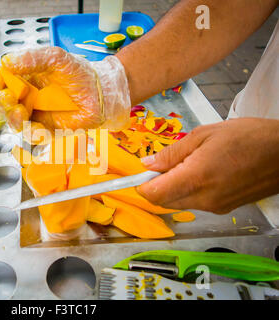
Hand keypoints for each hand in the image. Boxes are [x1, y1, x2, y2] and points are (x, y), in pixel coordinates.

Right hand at [1, 46, 130, 130]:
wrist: (100, 92)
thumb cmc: (78, 73)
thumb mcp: (55, 58)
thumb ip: (32, 58)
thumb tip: (6, 62)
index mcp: (25, 78)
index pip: (1, 80)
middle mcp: (27, 97)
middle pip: (4, 103)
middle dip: (2, 102)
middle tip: (9, 98)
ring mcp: (36, 115)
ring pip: (15, 122)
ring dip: (13, 119)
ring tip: (21, 113)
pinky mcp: (48, 130)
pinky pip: (34, 136)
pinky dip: (33, 133)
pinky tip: (37, 128)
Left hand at [137, 118, 278, 213]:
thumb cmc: (249, 137)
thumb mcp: (204, 134)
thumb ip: (172, 153)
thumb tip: (148, 165)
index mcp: (196, 178)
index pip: (153, 194)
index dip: (140, 184)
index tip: (137, 174)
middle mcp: (204, 198)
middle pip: (162, 201)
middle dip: (155, 185)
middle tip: (163, 163)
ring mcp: (215, 207)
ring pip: (178, 203)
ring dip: (172, 188)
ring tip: (188, 163)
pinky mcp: (223, 209)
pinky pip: (195, 203)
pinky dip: (189, 191)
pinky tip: (201, 172)